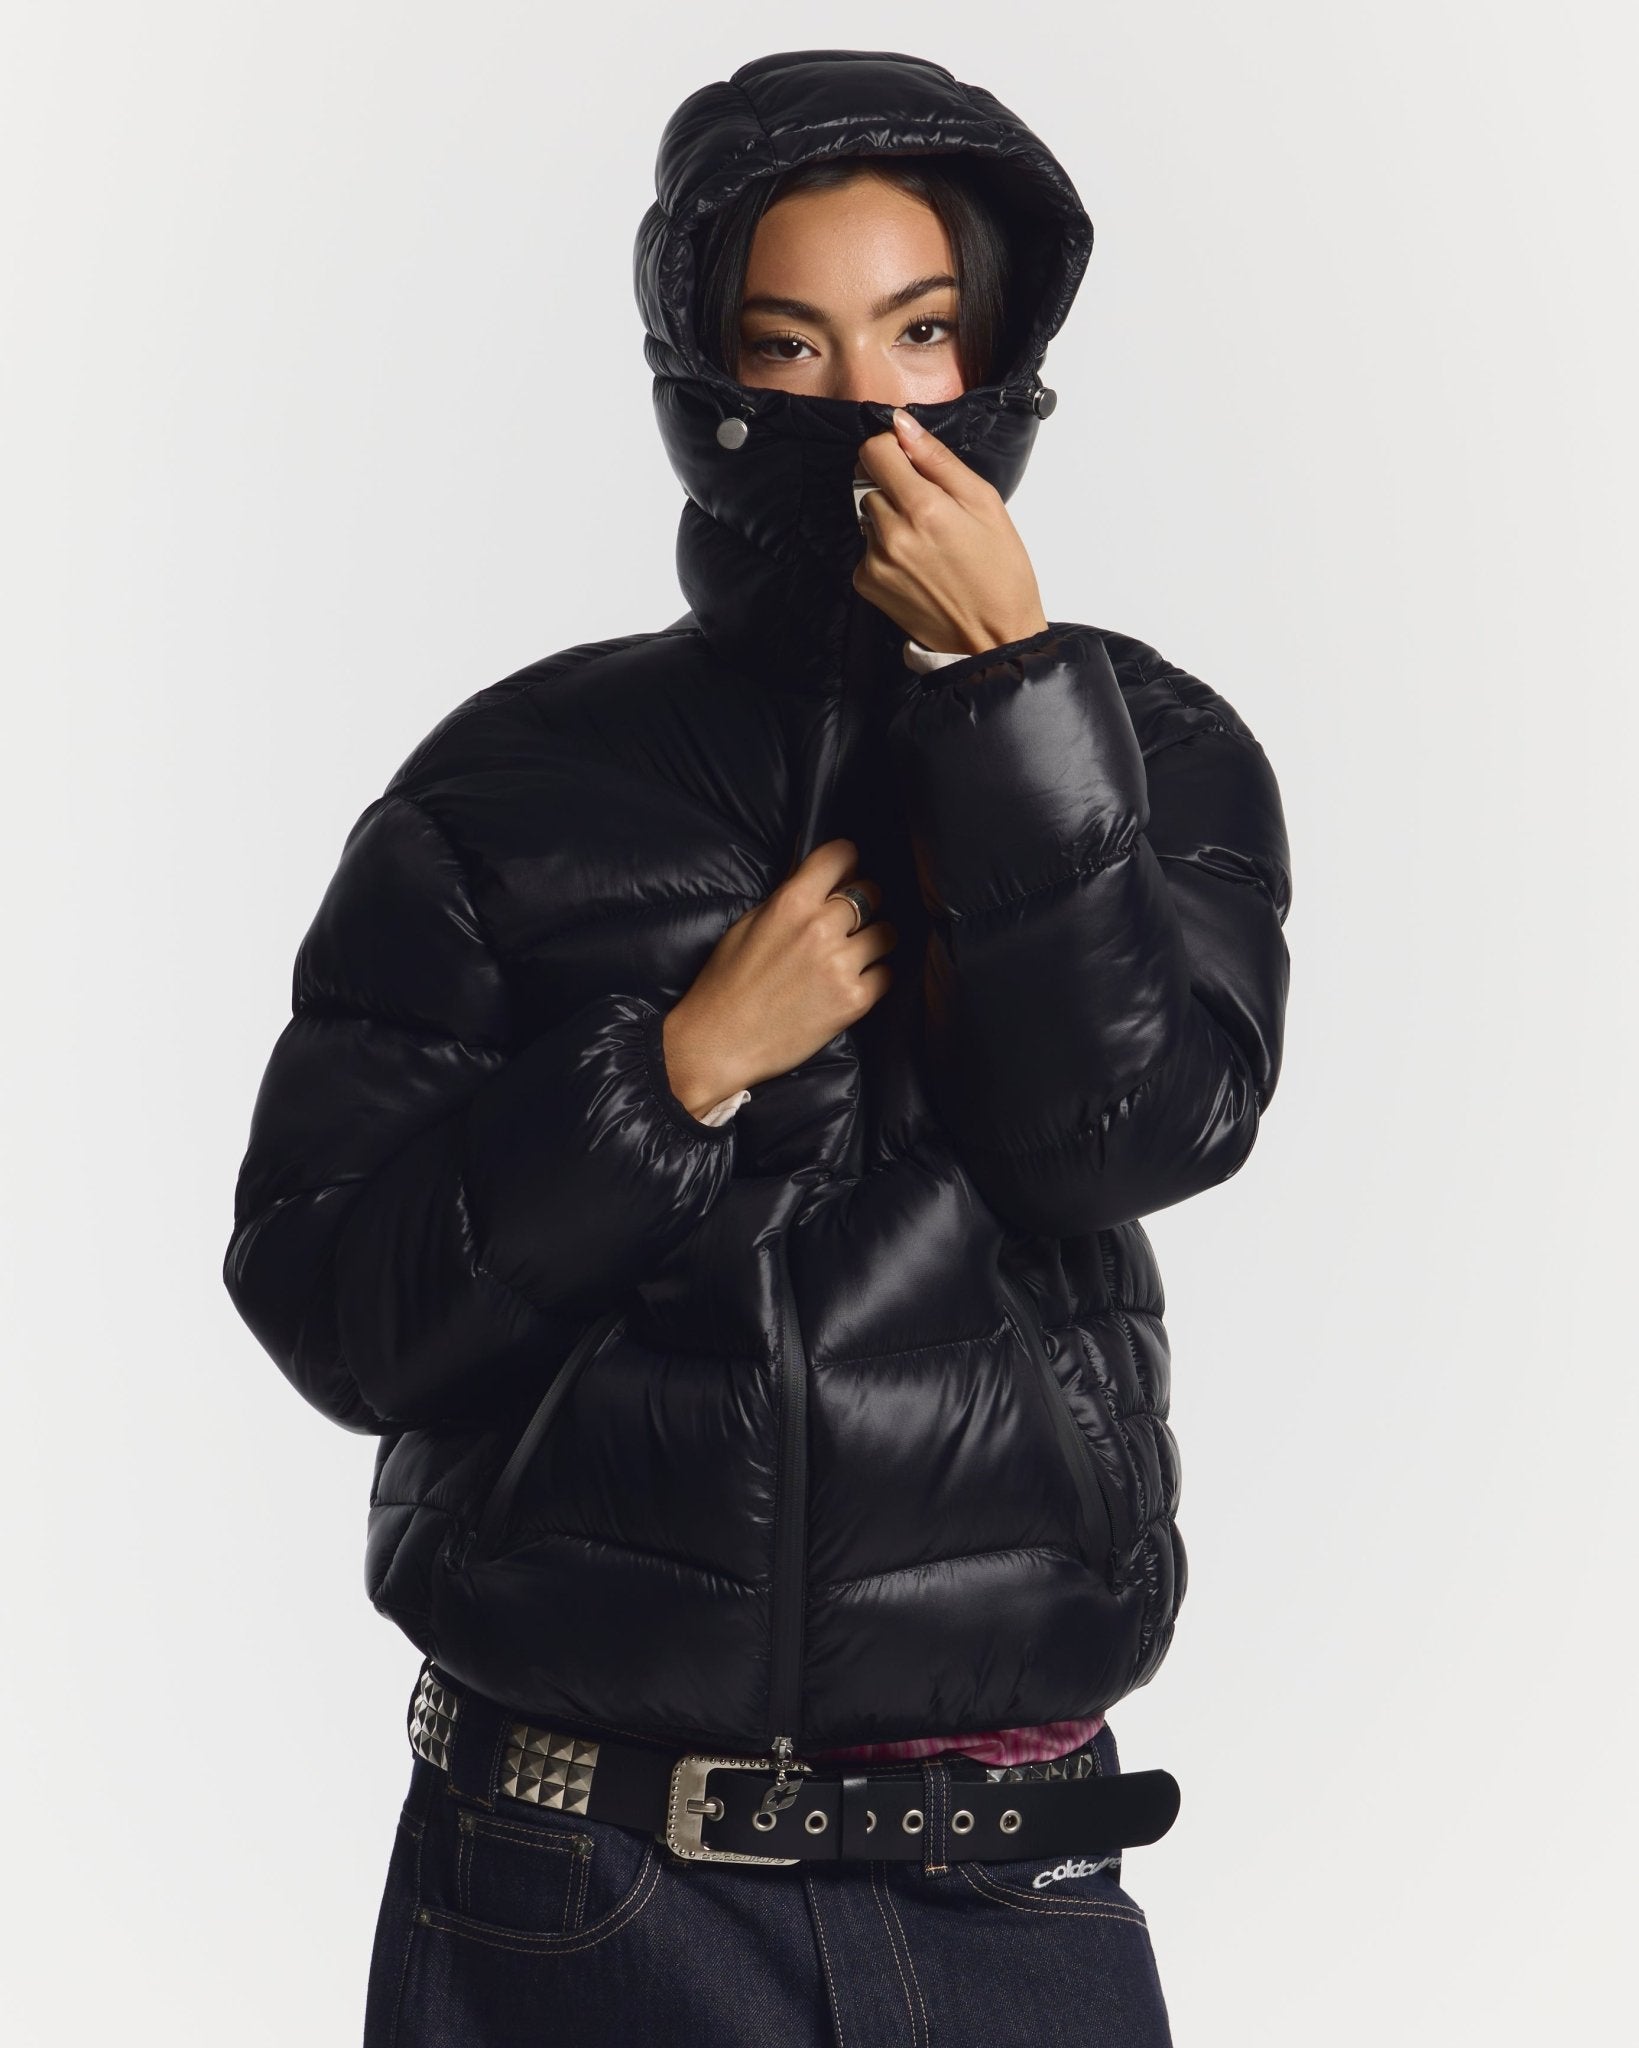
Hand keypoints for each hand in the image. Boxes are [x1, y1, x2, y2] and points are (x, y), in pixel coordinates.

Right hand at [661, 839, 897, 1115]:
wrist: (719, 1043)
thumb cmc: (725, 984)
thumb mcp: (748, 925)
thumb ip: (786, 898)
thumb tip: (813, 874)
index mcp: (791, 903)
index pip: (842, 855)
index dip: (847, 862)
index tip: (845, 873)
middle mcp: (820, 928)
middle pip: (872, 892)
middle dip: (865, 903)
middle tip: (850, 920)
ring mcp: (840, 965)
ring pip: (887, 933)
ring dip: (874, 941)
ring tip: (854, 954)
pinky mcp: (854, 1000)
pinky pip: (887, 974)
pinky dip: (874, 977)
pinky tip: (852, 983)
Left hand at [851, 408, 1049, 655]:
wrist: (992, 638)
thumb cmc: (1000, 571)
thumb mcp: (984, 502)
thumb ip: (938, 460)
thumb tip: (903, 425)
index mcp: (922, 507)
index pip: (874, 451)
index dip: (892, 450)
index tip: (911, 463)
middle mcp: (891, 533)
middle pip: (868, 483)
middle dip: (895, 487)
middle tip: (932, 513)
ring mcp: (874, 561)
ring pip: (867, 515)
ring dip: (890, 519)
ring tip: (928, 544)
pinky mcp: (867, 584)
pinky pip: (866, 549)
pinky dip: (885, 550)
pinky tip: (916, 566)